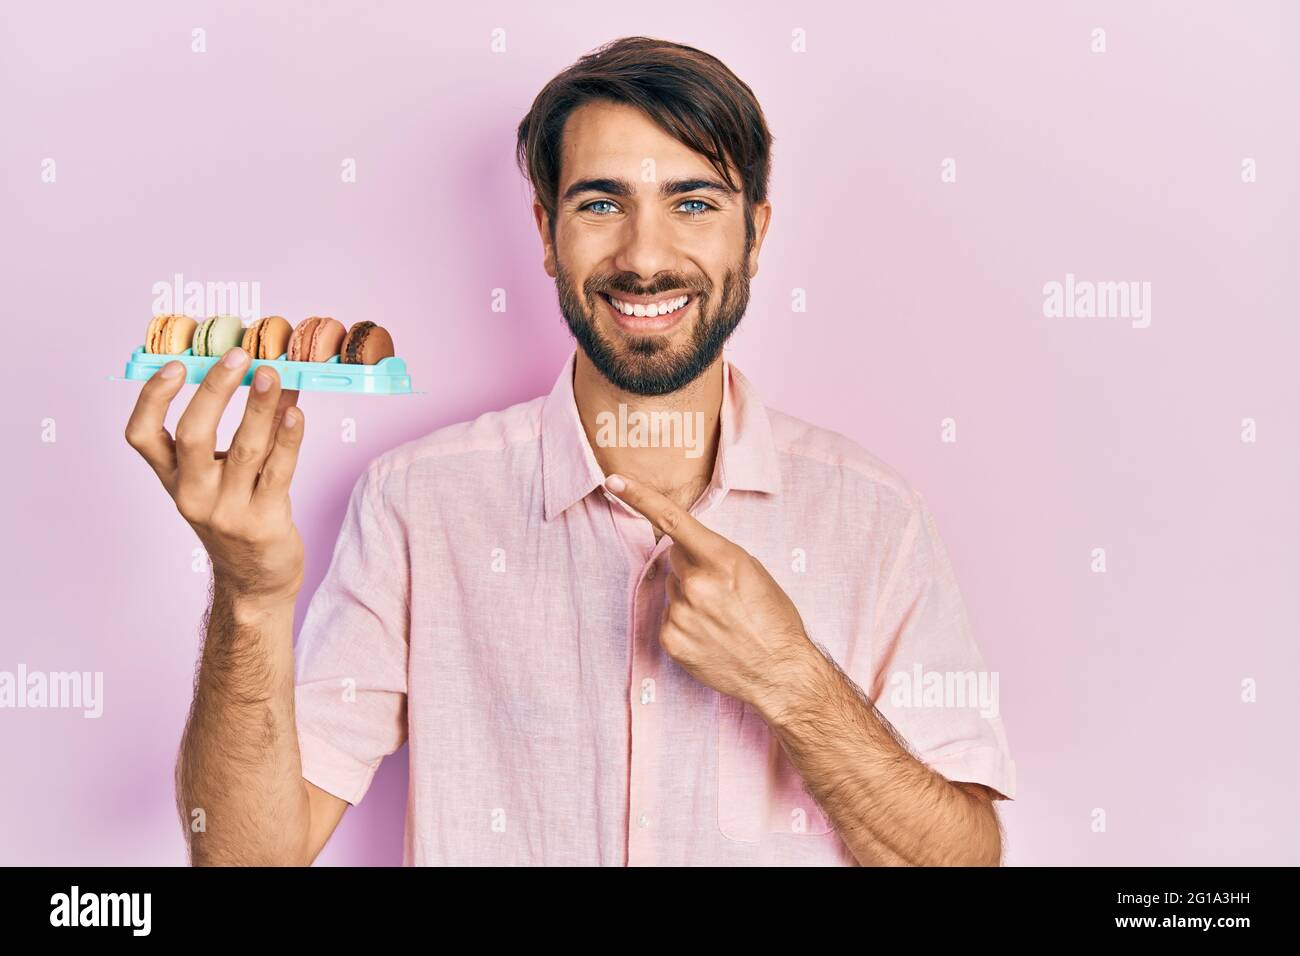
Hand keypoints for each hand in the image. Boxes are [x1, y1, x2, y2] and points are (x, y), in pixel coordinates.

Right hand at [125, 348, 305, 606]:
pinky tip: (296, 412)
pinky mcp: (264, 522)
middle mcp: (193, 494)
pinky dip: (288, 438)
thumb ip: (240, 429)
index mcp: (173, 478)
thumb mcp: (221, 476)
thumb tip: (268, 372)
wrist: (255, 579)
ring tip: (274, 373)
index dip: (152, 398)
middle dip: (215, 390)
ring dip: (260, 407)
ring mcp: (227, 510)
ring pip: (244, 449)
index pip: (142, 436)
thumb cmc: (238, 515)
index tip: (174, 365)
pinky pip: (278, 472)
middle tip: (238, 356)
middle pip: (193, 434)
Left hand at [603, 473, 817, 715]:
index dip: (639, 497)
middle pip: (676, 560)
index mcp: (721, 559)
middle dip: (693, 569)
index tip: (614, 481)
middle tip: (723, 594)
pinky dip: (686, 625)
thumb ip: (715, 555)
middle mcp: (696, 584)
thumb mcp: (753, 572)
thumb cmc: (773, 618)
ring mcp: (681, 613)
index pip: (672, 520)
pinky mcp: (671, 640)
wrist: (780, 671)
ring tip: (721, 620)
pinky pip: (670, 618)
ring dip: (691, 599)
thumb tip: (683, 550)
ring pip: (673, 591)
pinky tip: (711, 637)